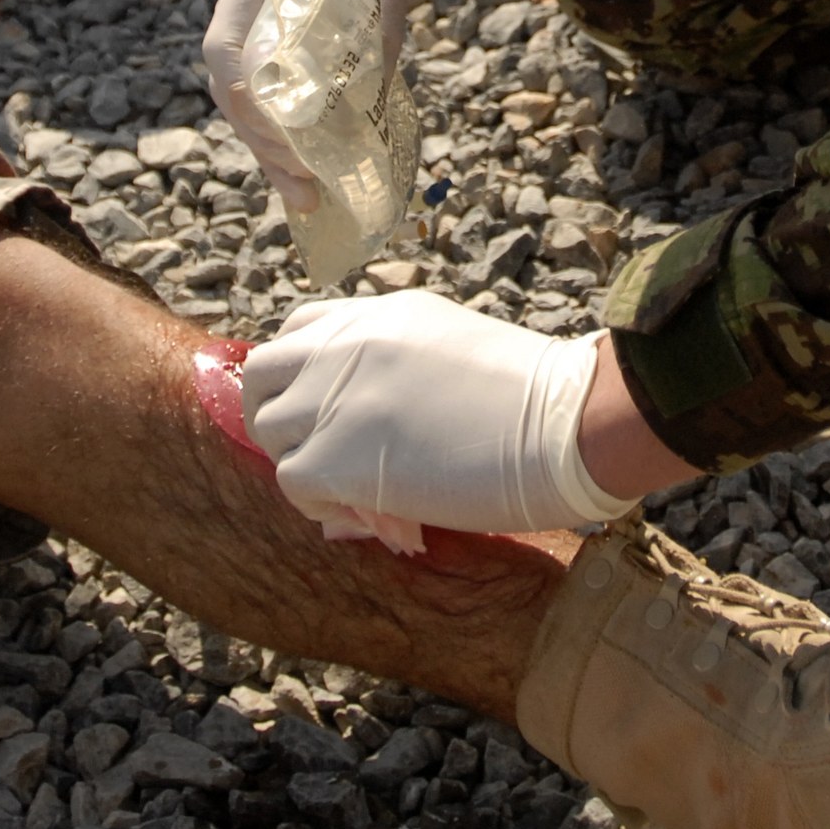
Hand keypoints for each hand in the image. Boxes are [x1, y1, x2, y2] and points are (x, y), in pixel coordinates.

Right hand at [203, 0, 423, 211]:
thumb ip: (382, 7)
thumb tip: (374, 84)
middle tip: (303, 189)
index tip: (285, 145)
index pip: (227, 50)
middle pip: (231, 84)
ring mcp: (257, 19)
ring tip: (306, 197)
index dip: (249, 105)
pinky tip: (311, 170)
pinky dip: (287, 134)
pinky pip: (270, 93)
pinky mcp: (279, 40)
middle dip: (261, 143)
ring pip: (246, 97)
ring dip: (271, 148)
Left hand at [240, 289, 641, 541]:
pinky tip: (374, 514)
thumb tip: (368, 424)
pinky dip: (322, 504)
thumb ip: (399, 366)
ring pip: (271, 430)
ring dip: (305, 461)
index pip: (300, 330)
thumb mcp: (455, 350)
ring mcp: (330, 396)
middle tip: (323, 453)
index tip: (325, 408)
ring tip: (359, 491)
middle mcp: (342, 344)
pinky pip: (293, 482)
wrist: (567, 423)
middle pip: (262, 373)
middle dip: (280, 414)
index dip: (302, 374)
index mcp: (378, 314)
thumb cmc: (539, 400)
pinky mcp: (330, 455)